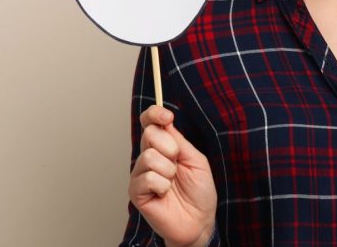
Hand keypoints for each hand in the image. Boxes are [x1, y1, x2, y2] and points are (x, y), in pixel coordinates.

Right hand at [129, 105, 216, 246]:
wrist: (200, 221)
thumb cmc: (199, 192)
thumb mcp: (196, 160)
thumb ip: (180, 141)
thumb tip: (165, 122)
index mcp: (163, 148)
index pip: (149, 124)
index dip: (154, 114)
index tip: (167, 116)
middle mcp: (148, 158)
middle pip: (149, 135)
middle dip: (170, 147)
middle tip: (177, 163)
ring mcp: (140, 175)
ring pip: (149, 156)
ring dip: (169, 170)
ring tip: (173, 183)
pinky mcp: (136, 192)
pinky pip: (148, 178)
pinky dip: (162, 185)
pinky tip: (164, 194)